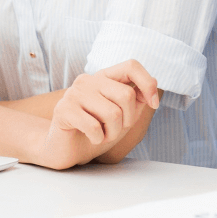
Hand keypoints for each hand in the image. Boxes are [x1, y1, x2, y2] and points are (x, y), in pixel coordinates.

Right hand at [38, 60, 159, 168]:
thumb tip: (153, 86)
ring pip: (113, 113)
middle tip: (115, 129)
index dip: (147, 84)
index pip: (131, 66)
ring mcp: (74, 93)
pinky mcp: (63, 110)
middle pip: (126, 95)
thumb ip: (138, 98)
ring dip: (113, 132)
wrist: (67, 151)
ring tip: (102, 134)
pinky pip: (94, 126)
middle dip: (128, 120)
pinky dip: (98, 138)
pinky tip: (91, 138)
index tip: (153, 104)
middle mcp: (88, 80)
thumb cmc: (98, 130)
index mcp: (104, 77)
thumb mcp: (125, 114)